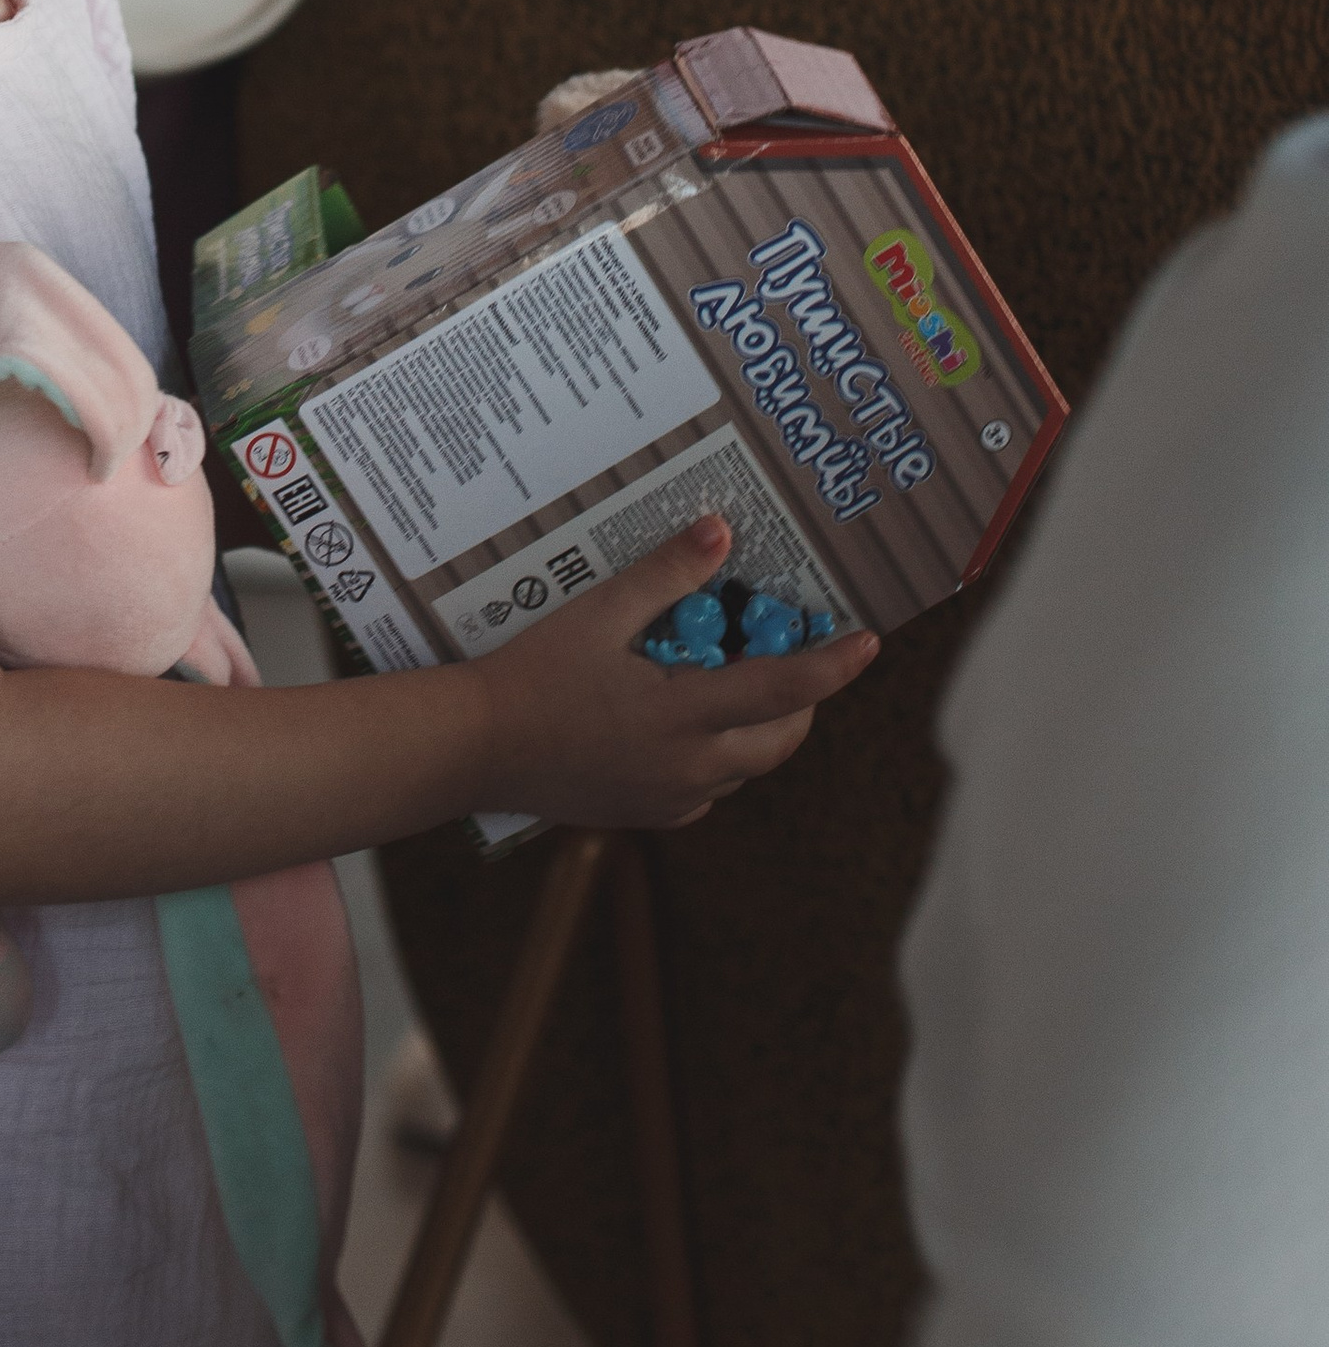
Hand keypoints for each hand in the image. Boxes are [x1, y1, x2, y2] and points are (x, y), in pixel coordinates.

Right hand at [462, 518, 876, 832]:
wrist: (477, 748)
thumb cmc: (532, 675)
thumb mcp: (597, 614)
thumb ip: (664, 575)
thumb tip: (720, 532)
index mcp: (682, 715)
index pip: (782, 690)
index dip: (831, 665)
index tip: (868, 641)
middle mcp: (690, 768)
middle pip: (780, 736)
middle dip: (798, 695)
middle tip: (778, 647)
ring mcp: (673, 797)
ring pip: (748, 763)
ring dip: (757, 722)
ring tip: (724, 672)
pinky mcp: (653, 814)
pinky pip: (710, 784)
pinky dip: (717, 750)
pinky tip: (677, 716)